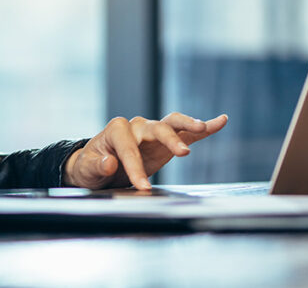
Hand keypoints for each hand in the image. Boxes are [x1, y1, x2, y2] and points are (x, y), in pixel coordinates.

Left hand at [64, 113, 227, 189]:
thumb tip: (109, 163)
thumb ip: (97, 166)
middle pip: (156, 128)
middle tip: (182, 153)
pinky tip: (220, 121)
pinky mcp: (166, 142)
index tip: (142, 187)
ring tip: (203, 127)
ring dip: (188, 125)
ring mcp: (152, 132)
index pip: (129, 148)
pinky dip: (204, 127)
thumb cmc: (90, 166)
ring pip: (173, 124)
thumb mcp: (86, 169)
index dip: (136, 167)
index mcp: (116, 130)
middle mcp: (136, 126)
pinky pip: (187, 133)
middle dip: (169, 140)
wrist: (97, 167)